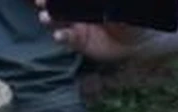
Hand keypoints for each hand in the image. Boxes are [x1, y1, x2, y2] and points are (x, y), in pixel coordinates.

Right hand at [34, 1, 160, 61]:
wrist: (138, 40)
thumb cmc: (132, 16)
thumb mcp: (123, 8)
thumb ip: (113, 5)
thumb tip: (105, 5)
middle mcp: (77, 8)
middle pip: (58, 3)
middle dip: (47, 1)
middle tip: (40, 1)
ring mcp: (76, 24)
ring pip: (58, 19)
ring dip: (50, 17)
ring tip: (45, 17)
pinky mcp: (78, 41)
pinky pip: (67, 37)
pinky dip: (61, 36)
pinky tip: (58, 35)